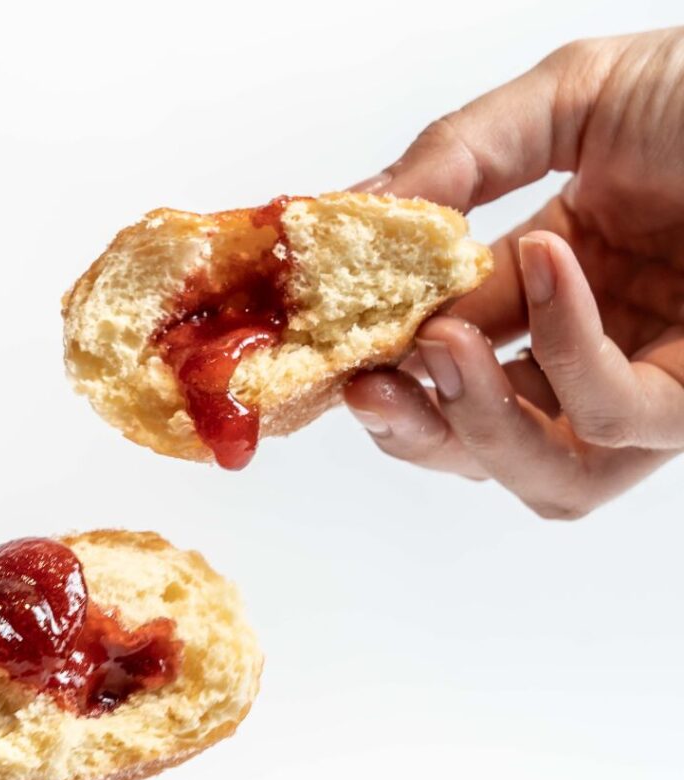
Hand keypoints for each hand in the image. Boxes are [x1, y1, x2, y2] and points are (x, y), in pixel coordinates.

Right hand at [344, 28, 683, 518]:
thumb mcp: (570, 101)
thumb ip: (459, 156)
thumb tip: (356, 212)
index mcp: (555, 295)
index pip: (451, 361)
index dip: (387, 368)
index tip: (332, 349)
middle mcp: (598, 357)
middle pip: (488, 447)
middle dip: (417, 427)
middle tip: (364, 386)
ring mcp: (654, 388)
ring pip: (549, 472)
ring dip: (474, 424)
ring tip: (434, 348)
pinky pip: (618, 413)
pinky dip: (565, 348)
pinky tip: (547, 262)